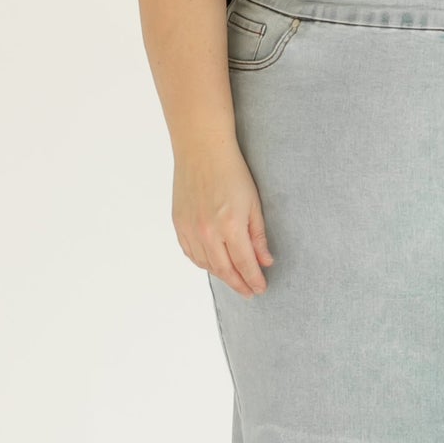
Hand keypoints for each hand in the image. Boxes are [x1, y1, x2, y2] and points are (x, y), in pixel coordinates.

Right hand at [173, 145, 273, 297]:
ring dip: (221, 276)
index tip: (260, 289)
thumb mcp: (253, 203)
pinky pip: (190, 253)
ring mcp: (190, 228)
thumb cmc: (232, 172)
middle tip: (249, 292)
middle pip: (224, 270)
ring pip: (206, 264)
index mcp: (230, 225)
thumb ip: (258, 236)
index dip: (254, 280)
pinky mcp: (178, 223)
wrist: (202, 150)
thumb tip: (265, 261)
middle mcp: (207, 231)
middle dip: (239, 284)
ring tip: (234, 280)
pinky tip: (213, 265)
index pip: (244, 264)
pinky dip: (203, 263)